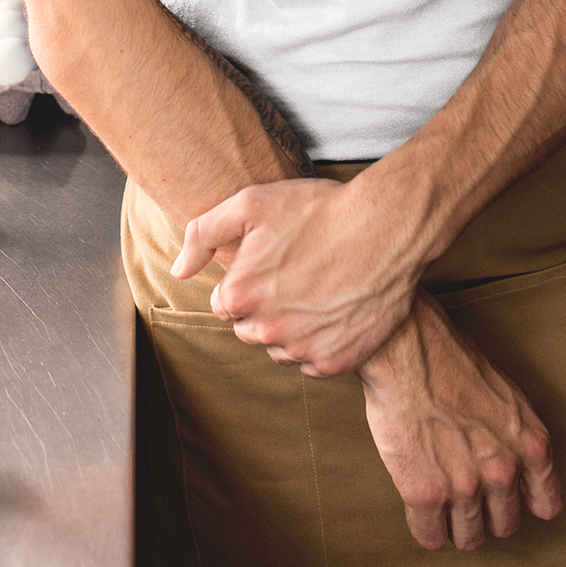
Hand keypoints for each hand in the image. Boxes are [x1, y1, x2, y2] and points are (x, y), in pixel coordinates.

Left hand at [172, 172, 423, 375]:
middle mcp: (267, 331)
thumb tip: (179, 270)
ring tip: (318, 290)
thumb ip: (203, 234)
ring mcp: (303, 350)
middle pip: (249, 329)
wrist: (387, 228)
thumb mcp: (251, 203)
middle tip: (296, 274)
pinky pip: (313, 363)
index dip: (247, 281)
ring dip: (292, 327)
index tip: (272, 263)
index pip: (225, 303)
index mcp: (239, 296)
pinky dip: (321, 343)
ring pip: (281, 348)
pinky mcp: (336, 362)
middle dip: (265, 307)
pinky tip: (336, 310)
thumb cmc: (318, 211)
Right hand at [358, 291, 562, 550]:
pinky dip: (426, 529)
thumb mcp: (506, 397)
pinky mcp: (425, 493)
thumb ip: (517, 438)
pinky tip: (421, 512)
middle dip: (487, 515)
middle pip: (505, 525)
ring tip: (443, 509)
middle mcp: (504, 472)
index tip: (508, 499)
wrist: (407, 350)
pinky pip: (430, 536)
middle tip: (468, 499)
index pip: (546, 504)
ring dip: (456, 526)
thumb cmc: (450, 360)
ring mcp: (465, 487)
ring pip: (469, 537)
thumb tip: (518, 468)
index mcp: (531, 446)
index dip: (525, 503)